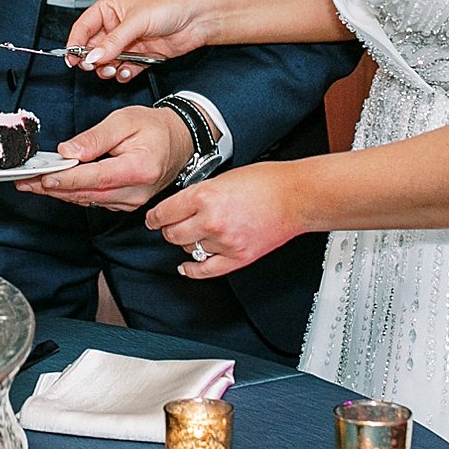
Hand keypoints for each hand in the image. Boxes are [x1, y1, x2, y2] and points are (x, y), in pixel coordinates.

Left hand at [23, 106, 192, 211]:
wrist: (179, 141)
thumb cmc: (155, 128)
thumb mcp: (124, 121)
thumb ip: (96, 137)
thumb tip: (68, 150)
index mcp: (139, 169)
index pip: (95, 178)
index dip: (66, 179)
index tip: (43, 178)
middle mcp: (136, 191)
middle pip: (87, 193)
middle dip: (52, 188)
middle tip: (24, 181)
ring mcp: (131, 201)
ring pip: (87, 200)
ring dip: (58, 193)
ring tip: (31, 184)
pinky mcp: (125, 203)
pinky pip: (94, 200)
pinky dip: (73, 193)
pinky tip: (54, 186)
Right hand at [66, 0, 213, 81]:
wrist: (199, 17)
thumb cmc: (171, 4)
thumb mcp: (136, 20)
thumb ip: (113, 41)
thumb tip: (92, 56)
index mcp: (109, 9)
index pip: (83, 28)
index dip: (74, 44)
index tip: (71, 59)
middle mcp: (117, 26)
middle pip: (93, 48)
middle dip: (91, 60)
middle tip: (94, 66)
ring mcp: (129, 42)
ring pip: (107, 61)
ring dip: (107, 69)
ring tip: (113, 69)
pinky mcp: (141, 56)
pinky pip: (125, 69)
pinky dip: (124, 73)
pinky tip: (129, 71)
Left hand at [144, 162, 302, 278]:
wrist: (296, 196)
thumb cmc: (265, 182)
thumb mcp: (221, 178)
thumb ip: (198, 194)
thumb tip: (180, 207)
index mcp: (204, 196)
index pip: (164, 213)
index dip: (154, 217)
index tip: (152, 219)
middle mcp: (211, 220)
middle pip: (172, 234)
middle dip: (168, 230)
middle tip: (172, 226)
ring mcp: (225, 242)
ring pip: (189, 250)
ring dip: (188, 243)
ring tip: (195, 235)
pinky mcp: (239, 257)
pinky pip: (206, 270)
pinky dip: (192, 270)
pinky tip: (187, 266)